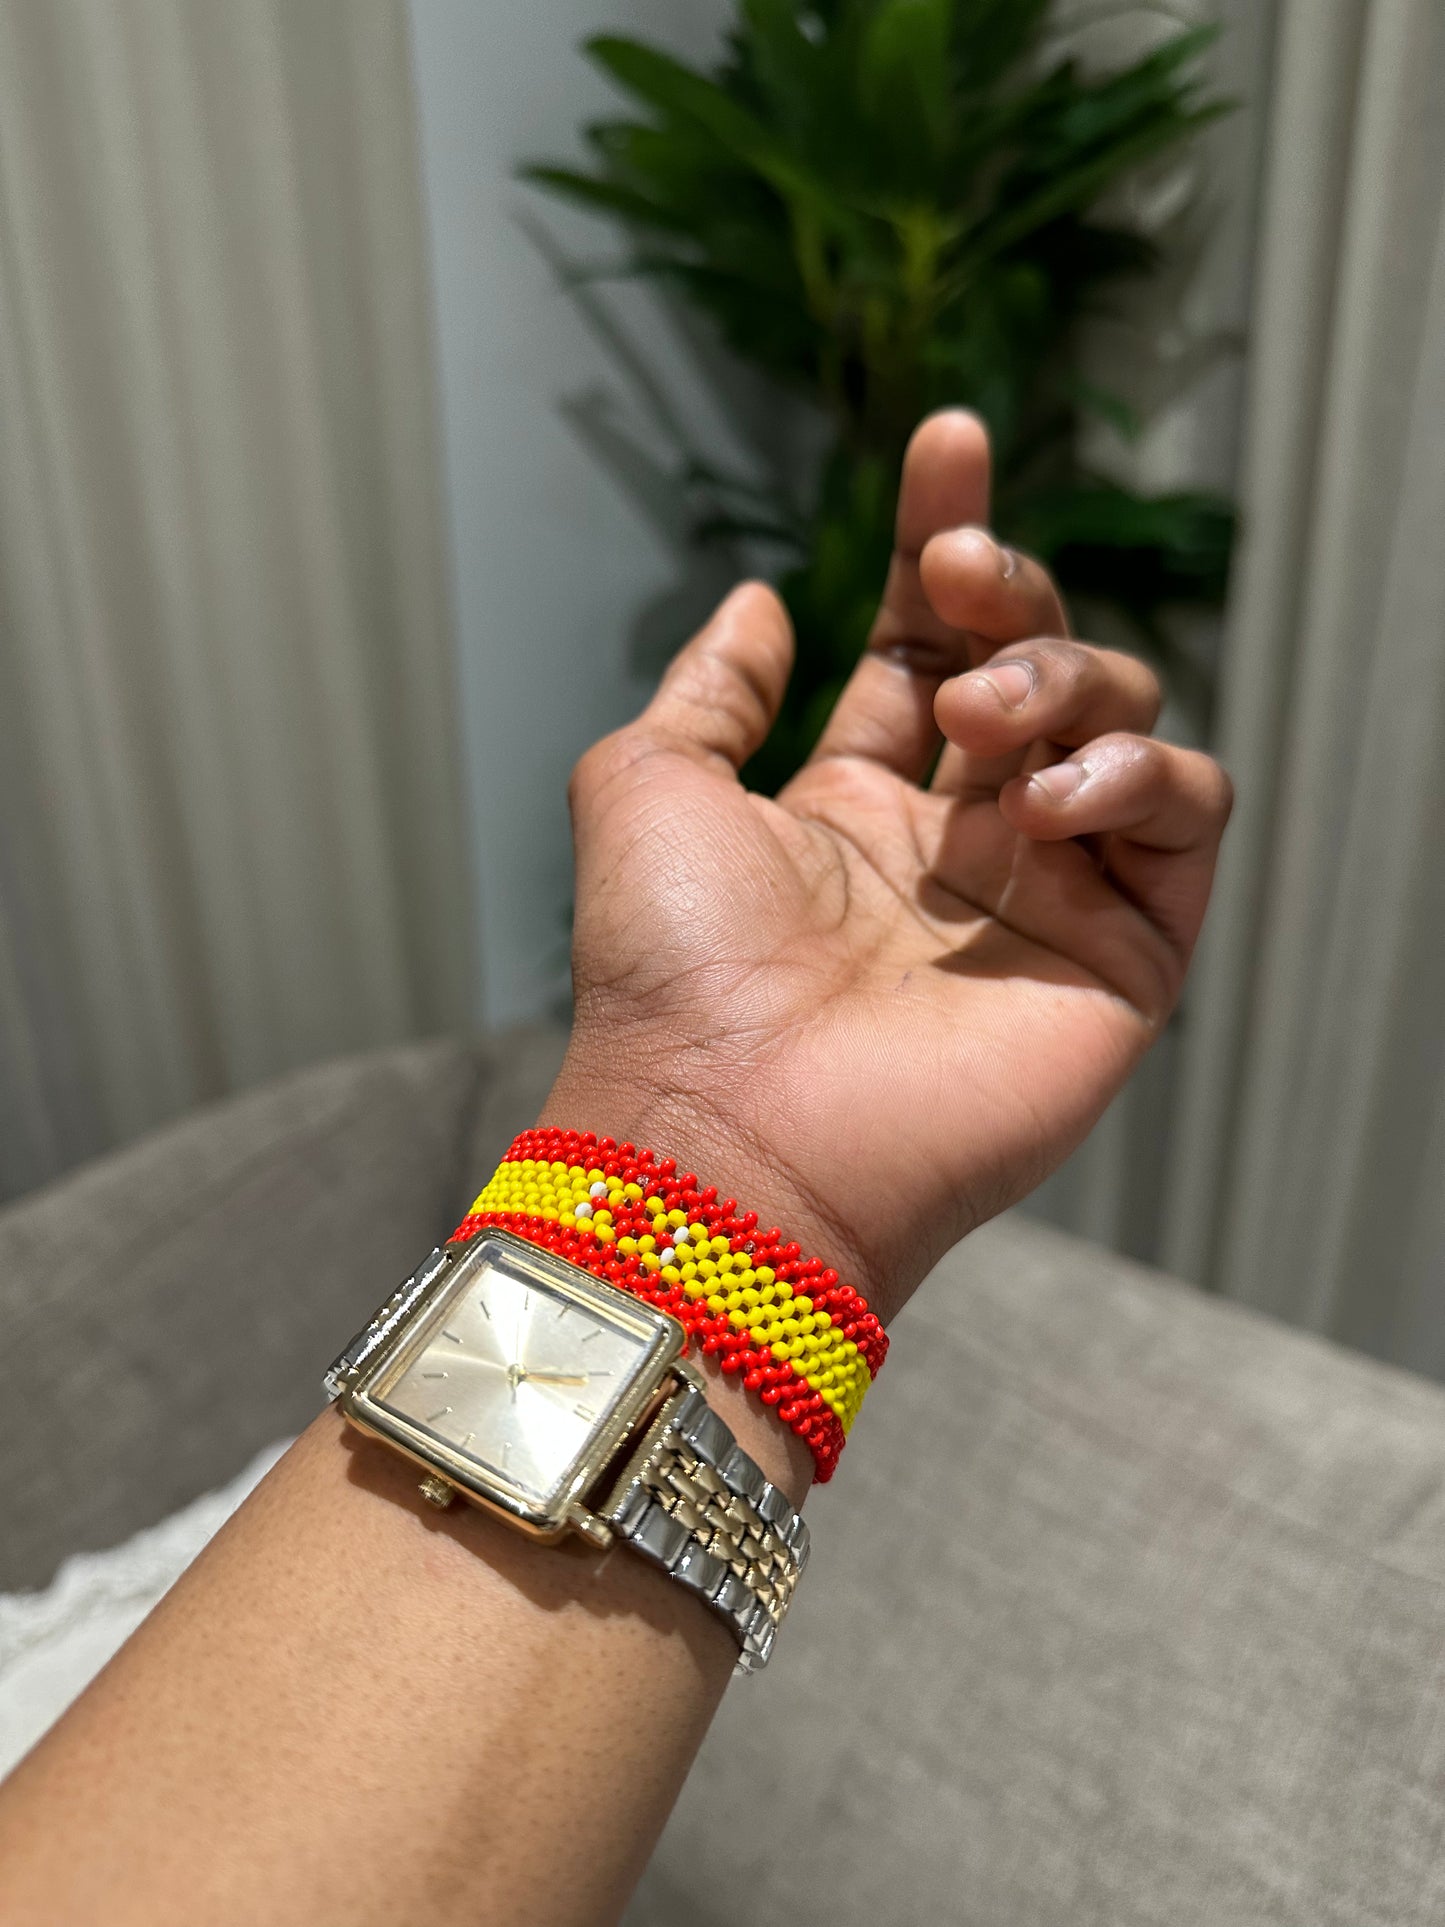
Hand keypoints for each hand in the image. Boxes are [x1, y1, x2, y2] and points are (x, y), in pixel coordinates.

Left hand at [545, 411, 1231, 1322]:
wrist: (729, 1130)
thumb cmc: (672, 974)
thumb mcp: (647, 788)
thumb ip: (710, 689)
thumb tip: (758, 602)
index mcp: (856, 809)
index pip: (924, 646)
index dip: (939, 543)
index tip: (943, 444)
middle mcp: (961, 846)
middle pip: (1035, 665)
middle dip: (1008, 592)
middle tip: (956, 577)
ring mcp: (1049, 900)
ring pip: (1124, 724)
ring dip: (1064, 680)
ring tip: (983, 717)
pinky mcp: (1124, 959)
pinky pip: (1189, 820)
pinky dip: (1143, 777)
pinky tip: (1050, 799)